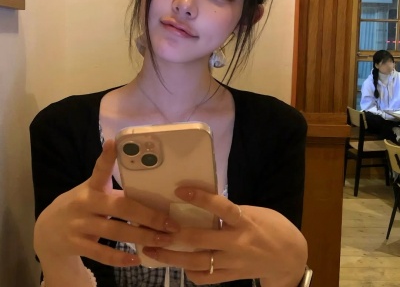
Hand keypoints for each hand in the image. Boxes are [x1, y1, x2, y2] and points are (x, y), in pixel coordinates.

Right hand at [34, 140, 179, 266]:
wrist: (47, 230)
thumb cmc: (81, 204)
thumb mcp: (92, 190)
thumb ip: (112, 188)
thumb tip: (149, 185)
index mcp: (92, 186)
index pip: (100, 170)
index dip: (107, 157)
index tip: (114, 143)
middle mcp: (85, 203)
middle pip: (120, 207)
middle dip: (147, 215)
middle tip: (170, 222)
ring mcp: (79, 224)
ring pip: (115, 231)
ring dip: (141, 237)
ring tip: (163, 240)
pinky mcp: (76, 244)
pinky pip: (101, 253)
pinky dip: (120, 257)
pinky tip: (137, 258)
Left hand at [142, 188, 306, 286]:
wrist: (291, 257)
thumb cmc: (273, 227)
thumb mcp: (255, 212)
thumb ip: (231, 212)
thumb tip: (204, 204)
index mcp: (245, 221)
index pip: (221, 207)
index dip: (201, 199)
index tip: (179, 191)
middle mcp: (237, 243)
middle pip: (201, 240)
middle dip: (174, 236)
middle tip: (152, 229)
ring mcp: (234, 263)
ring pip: (199, 262)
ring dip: (173, 257)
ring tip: (152, 250)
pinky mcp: (233, 277)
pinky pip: (208, 278)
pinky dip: (191, 273)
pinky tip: (179, 267)